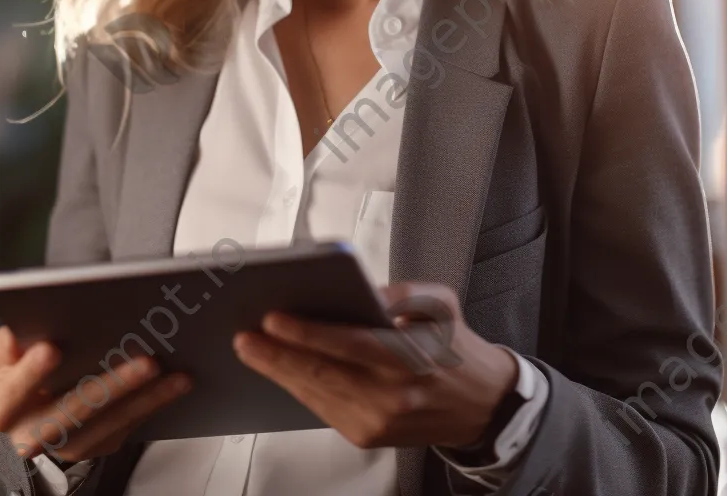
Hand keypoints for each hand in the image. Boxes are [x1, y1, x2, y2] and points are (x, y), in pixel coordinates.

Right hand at [0, 326, 191, 461]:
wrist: (31, 415)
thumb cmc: (21, 373)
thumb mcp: (5, 356)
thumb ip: (5, 343)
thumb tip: (13, 338)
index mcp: (4, 407)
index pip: (15, 391)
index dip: (31, 372)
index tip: (52, 347)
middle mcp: (34, 435)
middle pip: (74, 410)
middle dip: (112, 385)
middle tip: (145, 360)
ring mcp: (70, 445)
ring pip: (110, 423)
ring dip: (146, 398)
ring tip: (174, 373)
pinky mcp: (99, 445)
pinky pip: (130, 426)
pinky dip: (154, 404)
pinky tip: (176, 383)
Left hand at [231, 281, 517, 449]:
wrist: (481, 405)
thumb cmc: (455, 346)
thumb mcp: (439, 303)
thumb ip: (399, 292)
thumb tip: (357, 290)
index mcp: (412, 356)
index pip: (350, 343)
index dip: (308, 333)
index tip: (274, 318)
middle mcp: (393, 394)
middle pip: (323, 373)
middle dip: (277, 355)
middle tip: (245, 337)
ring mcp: (379, 421)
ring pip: (317, 393)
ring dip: (279, 372)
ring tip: (252, 349)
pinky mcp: (368, 436)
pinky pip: (322, 408)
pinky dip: (298, 387)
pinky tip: (279, 369)